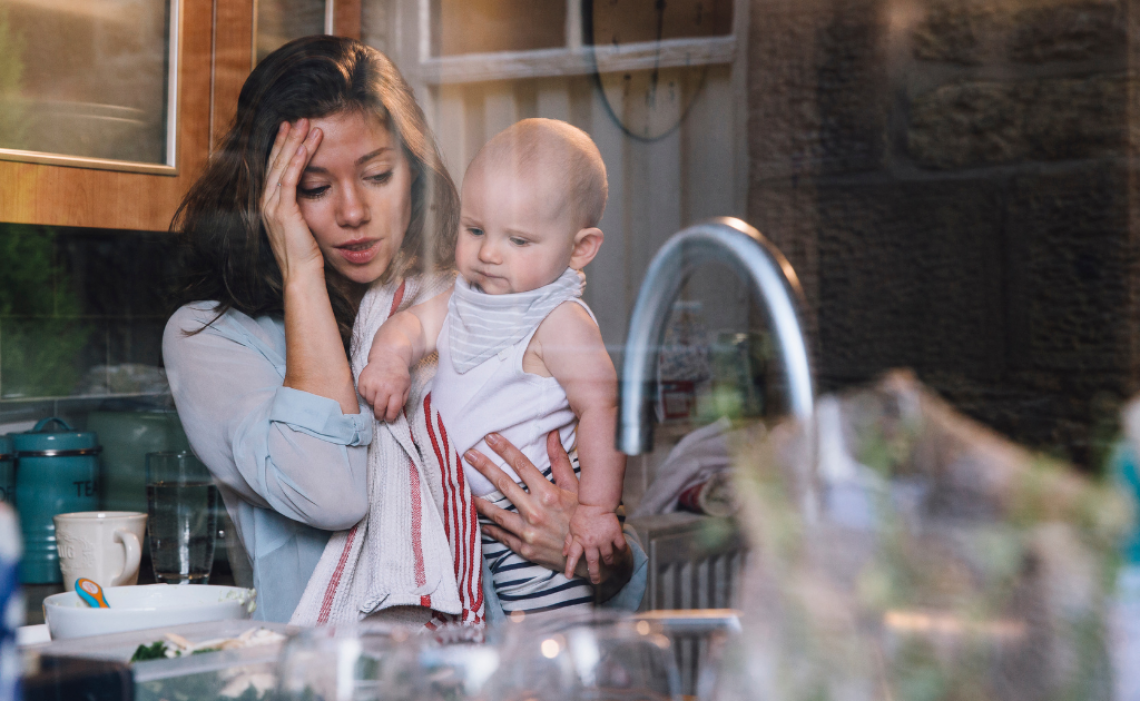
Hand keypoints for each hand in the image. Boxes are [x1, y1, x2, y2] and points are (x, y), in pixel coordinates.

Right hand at [260, 120, 324, 283]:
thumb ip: (301, 205)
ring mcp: (272, 206)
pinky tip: (305, 146)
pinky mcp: (283, 212)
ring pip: (282, 166)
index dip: (282, 147)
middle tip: (298, 118)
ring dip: (294, 143)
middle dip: (287, 138)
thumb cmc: (306, 252)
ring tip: (306, 124)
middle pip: (275, 162)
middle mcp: (266, 202)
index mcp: (269, 204)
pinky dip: (297, 161)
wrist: (301, 273)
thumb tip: (312, 191)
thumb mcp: (302, 223)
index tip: (291, 129)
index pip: (275, 168)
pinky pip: (289, 180)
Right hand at [357, 358, 410, 421]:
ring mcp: (372, 383)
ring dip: (373, 403)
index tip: (389, 420)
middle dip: (380, 415)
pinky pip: (363, 395)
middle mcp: (383, 387)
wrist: (387, 357)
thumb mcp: (406, 386)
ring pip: (370, 402)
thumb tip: (394, 412)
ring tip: (378, 398)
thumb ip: (402, 400)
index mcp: (396, 389)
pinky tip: (372, 390)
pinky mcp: (363, 380)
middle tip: (380, 417)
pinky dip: (367, 395)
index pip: (392, 409)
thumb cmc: (398, 374)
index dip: (390, 417)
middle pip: (379, 408)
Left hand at [468, 431, 633, 599]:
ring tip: (464, 489)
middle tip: (469, 454)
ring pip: (496, 513)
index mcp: (549, 495)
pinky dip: (489, 528)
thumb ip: (561, 462)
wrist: (588, 557)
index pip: (522, 465)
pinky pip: (501, 536)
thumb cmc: (583, 520)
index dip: (505, 449)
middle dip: (484, 467)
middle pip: (504, 484)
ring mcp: (528, 533)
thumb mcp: (576, 489)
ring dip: (479, 500)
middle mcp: (535, 512)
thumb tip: (553, 435)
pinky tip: (479, 520)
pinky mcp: (524, 549)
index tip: (490, 437)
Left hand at [563, 506, 625, 583]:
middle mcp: (591, 542)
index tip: (568, 577)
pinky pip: (620, 546)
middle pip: (593, 562)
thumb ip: (568, 541)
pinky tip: (621, 553)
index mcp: (580, 540)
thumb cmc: (583, 514)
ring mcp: (604, 539)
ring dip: (609, 562)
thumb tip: (564, 554)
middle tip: (596, 581)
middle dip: (594, 573)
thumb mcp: (572, 527)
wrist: (597, 503)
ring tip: (610, 566)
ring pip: (608, 556)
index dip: (570, 567)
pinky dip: (621, 550)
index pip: (573, 557)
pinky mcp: (615, 534)